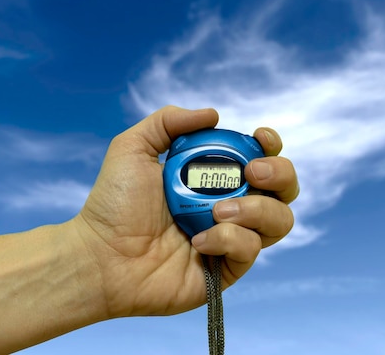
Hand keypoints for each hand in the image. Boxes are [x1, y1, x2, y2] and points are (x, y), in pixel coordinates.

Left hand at [71, 106, 298, 317]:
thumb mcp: (133, 147)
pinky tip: (197, 241)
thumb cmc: (113, 203)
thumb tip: (214, 114)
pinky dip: (229, 239)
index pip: (261, 158)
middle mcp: (230, 206)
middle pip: (284, 189)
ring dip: (256, 209)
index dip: (271, 146)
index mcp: (213, 177)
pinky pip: (251, 250)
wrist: (100, 255)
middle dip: (279, 174)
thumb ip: (169, 120)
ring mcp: (231, 238)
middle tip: (251, 173)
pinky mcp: (227, 269)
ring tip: (218, 211)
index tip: (260, 139)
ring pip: (279, 221)